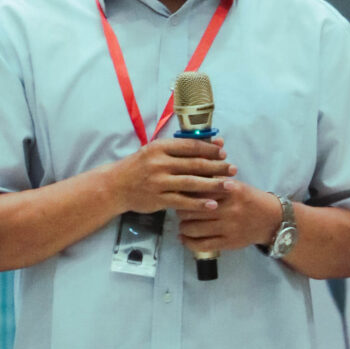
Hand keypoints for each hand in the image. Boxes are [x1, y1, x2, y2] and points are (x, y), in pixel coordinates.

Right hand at [110, 137, 235, 214]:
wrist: (116, 185)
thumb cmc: (140, 166)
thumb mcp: (155, 151)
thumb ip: (179, 149)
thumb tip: (209, 144)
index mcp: (160, 147)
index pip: (190, 146)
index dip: (209, 149)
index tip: (223, 153)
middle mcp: (159, 163)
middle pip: (194, 164)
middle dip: (217, 167)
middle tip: (233, 169)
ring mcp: (159, 181)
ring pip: (191, 182)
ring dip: (213, 184)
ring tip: (229, 186)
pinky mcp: (158, 198)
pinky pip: (183, 201)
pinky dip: (199, 203)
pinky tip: (213, 204)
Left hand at [176, 180, 281, 255]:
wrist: (270, 219)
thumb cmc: (248, 199)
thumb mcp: (234, 185)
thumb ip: (214, 182)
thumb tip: (187, 180)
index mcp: (230, 190)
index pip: (200, 190)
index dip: (185, 192)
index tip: (179, 192)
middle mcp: (229, 209)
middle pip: (194, 209)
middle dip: (181, 210)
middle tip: (178, 208)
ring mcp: (229, 227)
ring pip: (195, 229)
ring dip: (183, 227)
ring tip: (182, 223)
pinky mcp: (229, 242)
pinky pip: (203, 245)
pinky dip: (189, 242)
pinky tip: (184, 238)